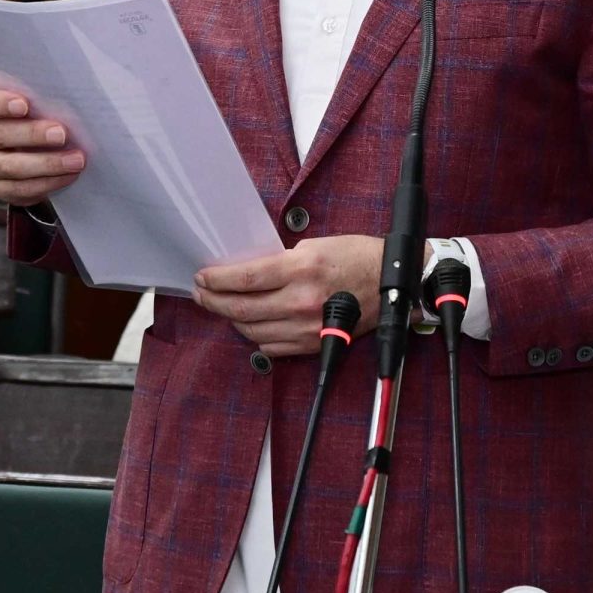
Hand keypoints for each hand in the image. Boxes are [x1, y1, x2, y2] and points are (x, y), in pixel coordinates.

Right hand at [0, 83, 85, 206]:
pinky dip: (47, 183)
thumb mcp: (38, 100)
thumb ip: (44, 97)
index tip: (24, 105)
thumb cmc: (38, 112)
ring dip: (46, 164)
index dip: (0, 103)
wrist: (36, 146)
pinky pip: (18, 189)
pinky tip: (69, 176)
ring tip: (76, 160)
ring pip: (9, 166)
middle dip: (32, 134)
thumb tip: (73, 100)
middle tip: (62, 134)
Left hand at [192, 235, 382, 357]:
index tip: (202, 276)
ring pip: (253, 330)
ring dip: (232, 319)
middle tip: (202, 293)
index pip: (245, 278)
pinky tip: (251, 323)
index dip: (217, 279)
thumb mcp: (315, 246)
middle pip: (241, 308)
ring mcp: (307, 327)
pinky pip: (272, 346)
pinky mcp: (313, 343)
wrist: (391, 283)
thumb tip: (250, 271)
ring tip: (222, 307)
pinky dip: (256, 335)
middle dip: (213, 301)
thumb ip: (281, 260)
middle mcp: (301, 301)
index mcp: (301, 270)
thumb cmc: (357, 258)